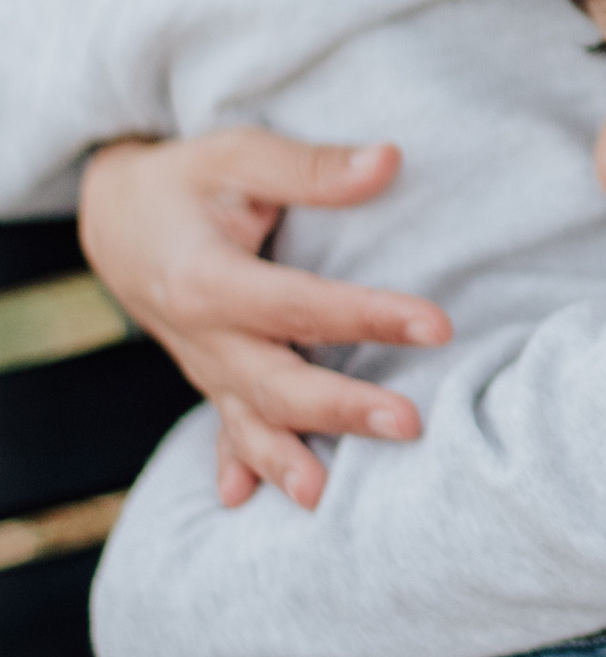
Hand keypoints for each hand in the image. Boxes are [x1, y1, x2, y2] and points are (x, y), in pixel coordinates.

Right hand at [79, 131, 448, 510]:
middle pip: (276, 381)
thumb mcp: (239, 155)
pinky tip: (244, 502)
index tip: (437, 325)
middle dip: (341, 408)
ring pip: (249, 420)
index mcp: (207, 278)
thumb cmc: (188, 181)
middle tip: (410, 424)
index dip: (368, 315)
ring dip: (286, 460)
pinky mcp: (213, 379)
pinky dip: (237, 465)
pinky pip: (225, 429)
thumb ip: (311, 167)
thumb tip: (390, 161)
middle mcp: (201, 334)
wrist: (116, 220)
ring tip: (326, 496)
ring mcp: (205, 365)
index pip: (299, 304)